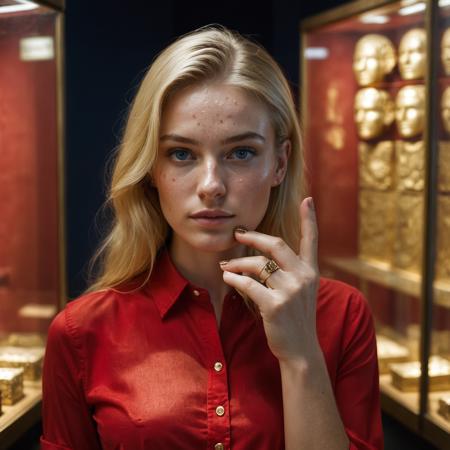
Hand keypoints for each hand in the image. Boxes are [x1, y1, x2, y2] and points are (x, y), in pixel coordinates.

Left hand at [221, 197, 319, 362]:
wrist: (301, 350)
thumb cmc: (295, 319)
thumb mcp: (299, 292)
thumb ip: (288, 272)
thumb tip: (260, 255)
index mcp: (310, 271)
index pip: (311, 240)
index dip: (310, 218)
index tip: (308, 199)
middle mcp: (303, 277)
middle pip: (275, 244)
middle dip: (253, 236)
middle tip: (237, 234)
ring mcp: (290, 291)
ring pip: (257, 264)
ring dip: (237, 264)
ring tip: (226, 267)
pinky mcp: (275, 305)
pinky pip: (248, 284)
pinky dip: (234, 279)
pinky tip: (227, 279)